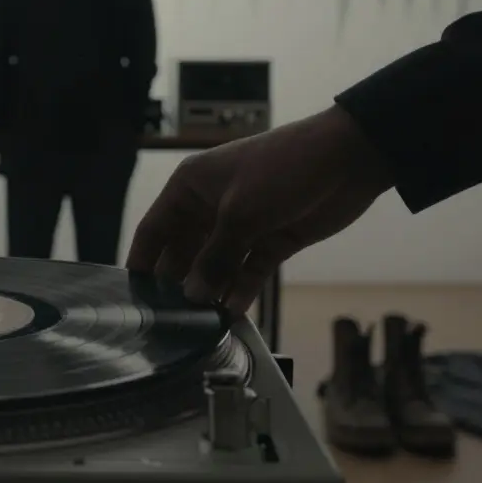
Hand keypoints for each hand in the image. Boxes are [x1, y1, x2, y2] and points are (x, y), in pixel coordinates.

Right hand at [125, 105, 394, 310]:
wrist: (348, 158)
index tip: (133, 299)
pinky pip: (246, 272)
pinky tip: (230, 314)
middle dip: (177, 284)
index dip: (141, 262)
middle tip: (169, 319)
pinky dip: (239, 291)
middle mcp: (210, 207)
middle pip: (182, 253)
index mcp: (190, 187)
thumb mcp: (241, 214)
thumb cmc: (284, 168)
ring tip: (198, 324)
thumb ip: (214, 259)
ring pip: (215, 266)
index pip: (153, 230)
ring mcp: (241, 225)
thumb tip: (192, 296)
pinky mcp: (271, 240)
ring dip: (210, 291)